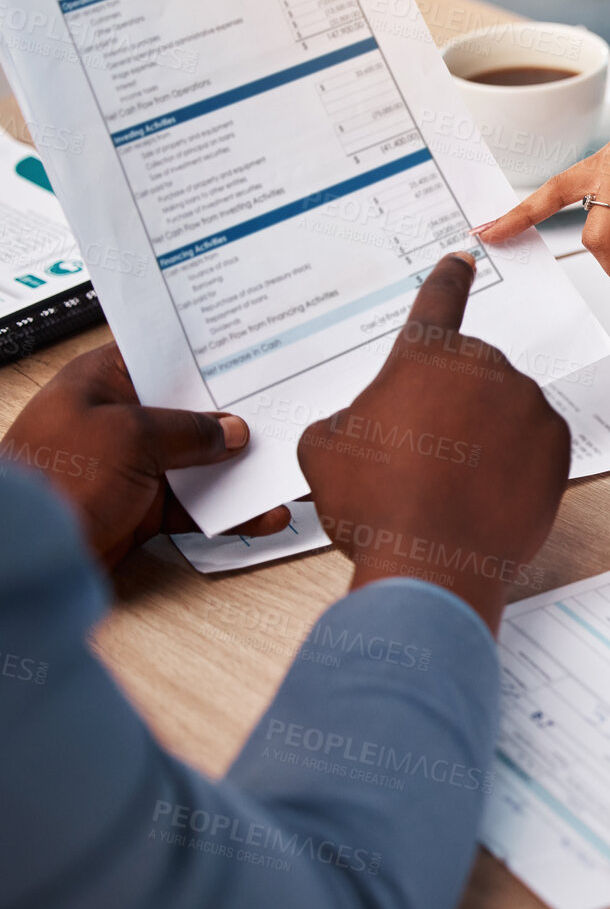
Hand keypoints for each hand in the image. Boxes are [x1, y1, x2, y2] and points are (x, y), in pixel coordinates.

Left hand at [0, 343, 289, 567]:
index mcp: (104, 382)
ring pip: (202, 461)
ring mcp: (133, 465)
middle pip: (193, 410)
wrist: (21, 556)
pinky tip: (263, 514)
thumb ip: (189, 429)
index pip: (165, 355)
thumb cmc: (52, 481)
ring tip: (285, 469)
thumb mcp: (130, 436)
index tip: (254, 352)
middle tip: (285, 411)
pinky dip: (231, 512)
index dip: (209, 354)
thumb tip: (231, 431)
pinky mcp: (143, 508)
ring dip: (243, 469)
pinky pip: (199, 504)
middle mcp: (120, 419)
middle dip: (240, 416)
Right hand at [298, 253, 570, 631]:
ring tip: (448, 487)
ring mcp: (527, 406)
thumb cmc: (376, 505)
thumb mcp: (326, 450)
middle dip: (448, 408)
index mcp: (426, 356)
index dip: (448, 280)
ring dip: (482, 438)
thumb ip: (348, 416)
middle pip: (468, 377)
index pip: (438, 301)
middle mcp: (485, 368)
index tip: (462, 258)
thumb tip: (360, 424)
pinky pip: (531, 446)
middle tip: (420, 458)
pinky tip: (483, 496)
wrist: (432, 565)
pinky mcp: (558, 447)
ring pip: (502, 412)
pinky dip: (512, 466)